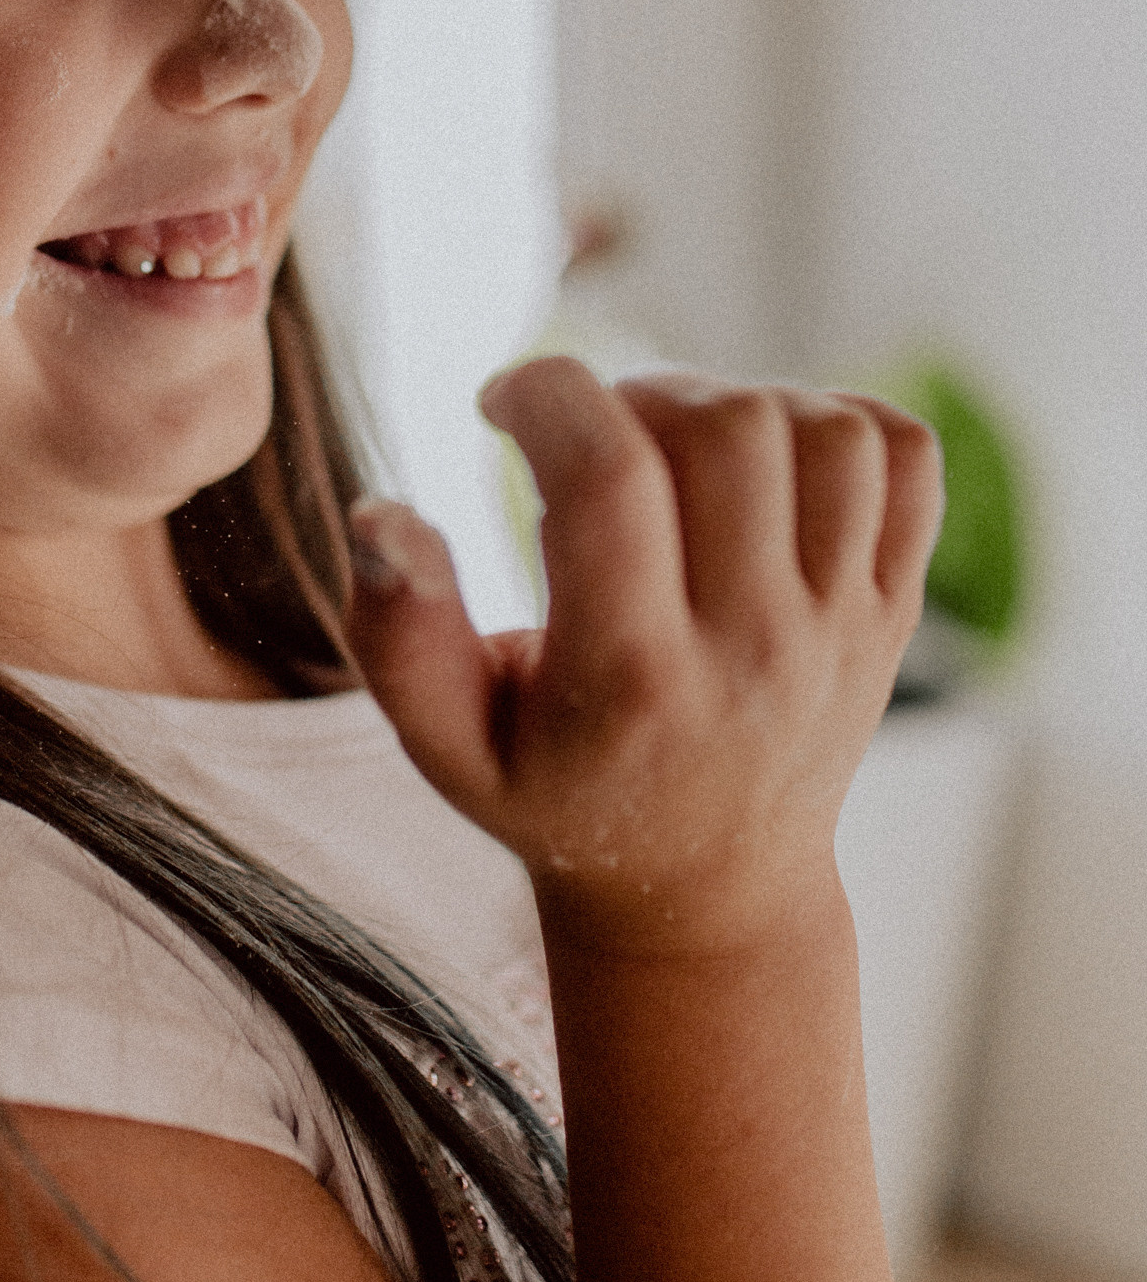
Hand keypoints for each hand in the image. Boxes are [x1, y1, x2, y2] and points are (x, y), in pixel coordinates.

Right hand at [348, 357, 940, 953]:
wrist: (705, 888)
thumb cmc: (554, 796)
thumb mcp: (448, 748)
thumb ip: (401, 635)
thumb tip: (378, 514)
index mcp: (632, 675)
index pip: (609, 478)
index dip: (547, 396)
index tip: (504, 401)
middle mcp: (753, 646)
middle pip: (725, 430)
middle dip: (638, 392)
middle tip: (594, 437)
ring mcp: (840, 625)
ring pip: (823, 431)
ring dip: (738, 404)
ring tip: (677, 448)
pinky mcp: (891, 606)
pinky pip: (903, 457)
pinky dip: (841, 422)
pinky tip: (767, 462)